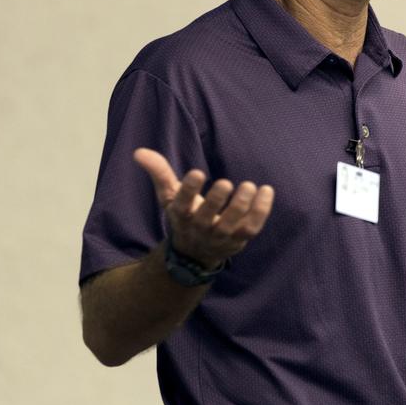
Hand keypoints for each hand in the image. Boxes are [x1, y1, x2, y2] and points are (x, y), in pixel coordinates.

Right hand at [133, 148, 273, 268]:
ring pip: (232, 224)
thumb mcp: (169, 195)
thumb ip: (159, 172)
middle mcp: (200, 227)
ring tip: (248, 185)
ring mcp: (221, 236)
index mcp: (181, 214)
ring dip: (241, 205)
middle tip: (225, 183)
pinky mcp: (240, 238)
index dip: (189, 189)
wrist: (196, 252)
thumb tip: (139, 152)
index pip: (182, 203)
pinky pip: (252, 227)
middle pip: (207, 217)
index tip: (197, 173)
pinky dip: (261, 211)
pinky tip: (266, 190)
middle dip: (216, 201)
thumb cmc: (185, 215)